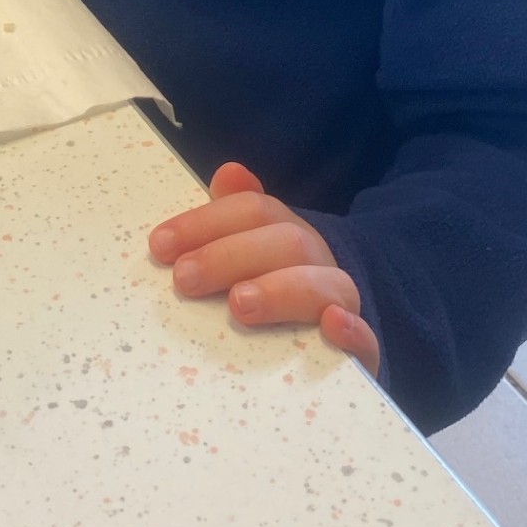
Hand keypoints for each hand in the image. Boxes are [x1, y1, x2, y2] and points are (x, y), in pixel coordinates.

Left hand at [149, 162, 380, 377]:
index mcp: (288, 234)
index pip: (254, 210)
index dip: (206, 222)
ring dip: (281, 290)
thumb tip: (228, 172)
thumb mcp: (254, 250)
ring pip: (327, 286)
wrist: (338, 336)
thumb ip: (236, 215)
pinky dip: (352, 332)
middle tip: (185, 278)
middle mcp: (319, 263)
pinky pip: (366, 340)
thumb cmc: (277, 292)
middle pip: (286, 243)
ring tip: (239, 304)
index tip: (160, 246)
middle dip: (230, 255)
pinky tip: (330, 326)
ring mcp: (342, 306)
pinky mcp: (360, 354)